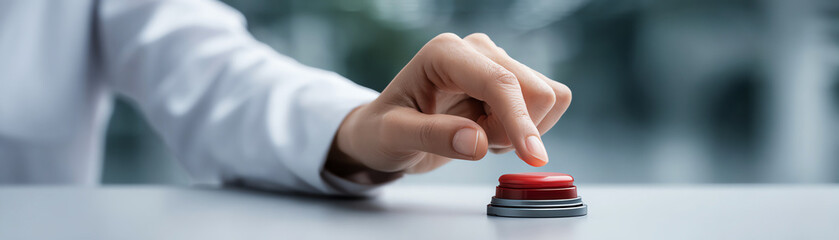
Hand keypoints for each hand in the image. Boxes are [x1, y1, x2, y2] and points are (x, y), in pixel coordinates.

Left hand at [326, 33, 570, 183]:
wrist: (386, 133)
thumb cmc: (383, 131)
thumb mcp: (393, 137)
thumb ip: (431, 136)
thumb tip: (477, 142)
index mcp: (445, 53)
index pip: (500, 82)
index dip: (520, 120)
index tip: (533, 156)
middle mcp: (476, 49)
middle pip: (535, 91)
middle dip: (512, 130)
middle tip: (473, 142)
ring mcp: (496, 62)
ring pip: (546, 98)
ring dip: (518, 129)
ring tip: (477, 135)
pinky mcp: (510, 79)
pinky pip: (546, 105)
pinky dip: (524, 128)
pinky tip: (490, 130)